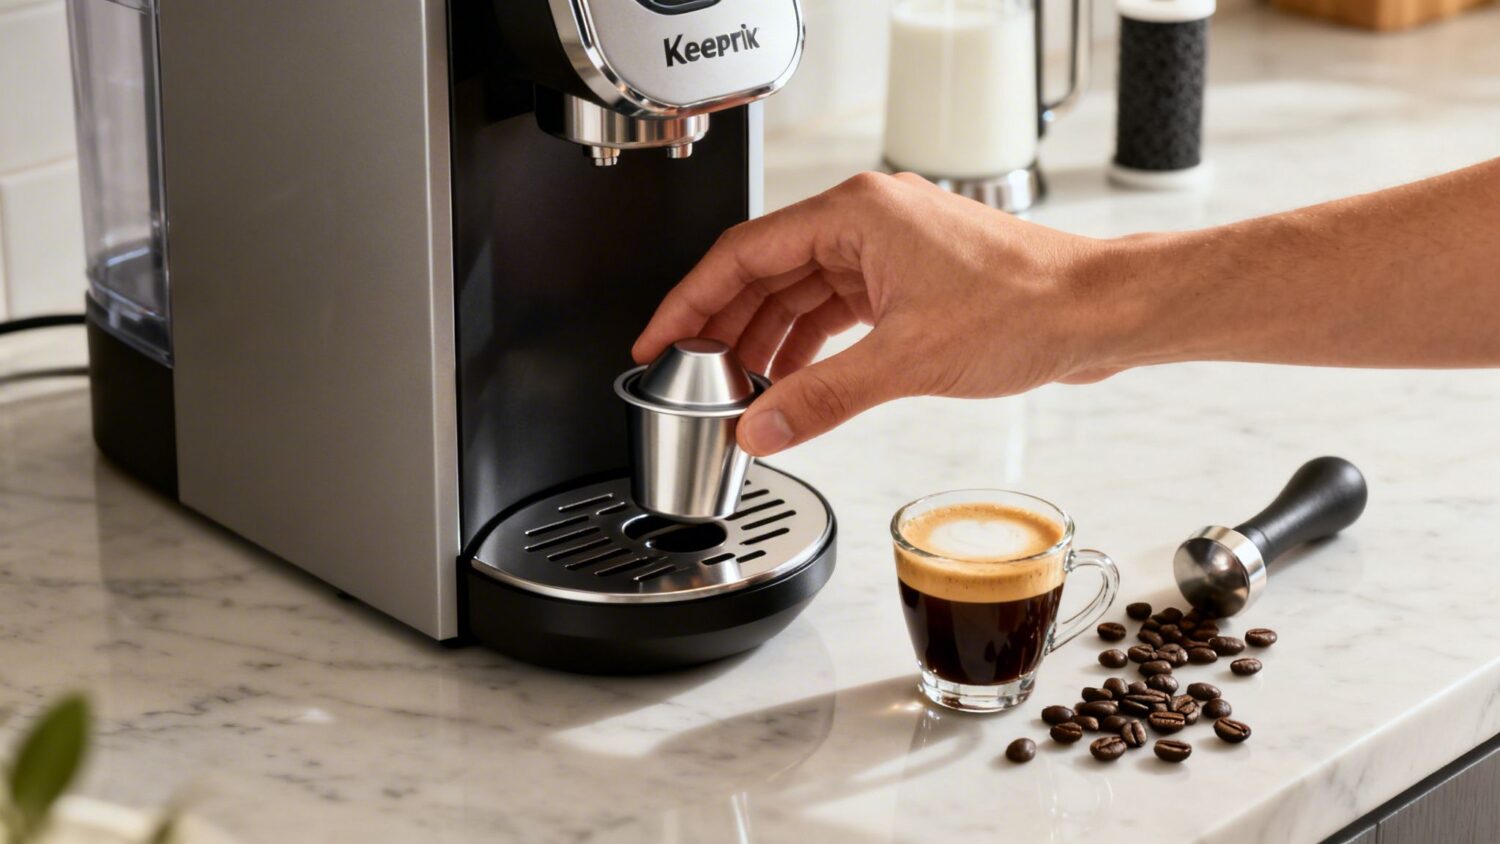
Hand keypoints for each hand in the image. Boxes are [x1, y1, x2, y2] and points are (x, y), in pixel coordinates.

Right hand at [632, 172, 1127, 455]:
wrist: (1099, 313)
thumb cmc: (1028, 307)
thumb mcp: (907, 361)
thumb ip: (822, 398)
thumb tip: (760, 428)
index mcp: (856, 215)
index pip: (742, 253)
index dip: (688, 300)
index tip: (656, 339)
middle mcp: (867, 222)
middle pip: (765, 272)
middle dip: (725, 330)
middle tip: (689, 380)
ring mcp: (889, 249)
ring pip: (801, 293)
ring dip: (766, 343)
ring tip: (735, 393)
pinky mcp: (910, 279)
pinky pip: (836, 309)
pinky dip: (809, 345)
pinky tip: (791, 382)